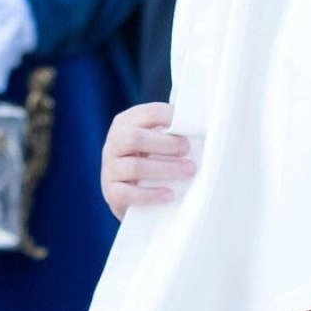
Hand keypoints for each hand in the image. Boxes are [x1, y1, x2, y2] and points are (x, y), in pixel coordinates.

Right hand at [100, 103, 194, 219]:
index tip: (190, 124)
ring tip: (189, 171)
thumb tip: (200, 127)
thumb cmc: (150, 163)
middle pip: (135, 138)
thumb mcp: (156, 143)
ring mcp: (110, 168)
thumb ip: (170, 133)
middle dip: (166, 144)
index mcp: (126, 124)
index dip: (168, 117)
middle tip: (187, 150)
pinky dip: (150, 195)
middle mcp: (114, 143)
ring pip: (135, 166)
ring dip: (165, 169)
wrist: (129, 197)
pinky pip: (128, 193)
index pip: (146, 113)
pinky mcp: (111, 192)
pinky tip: (169, 195)